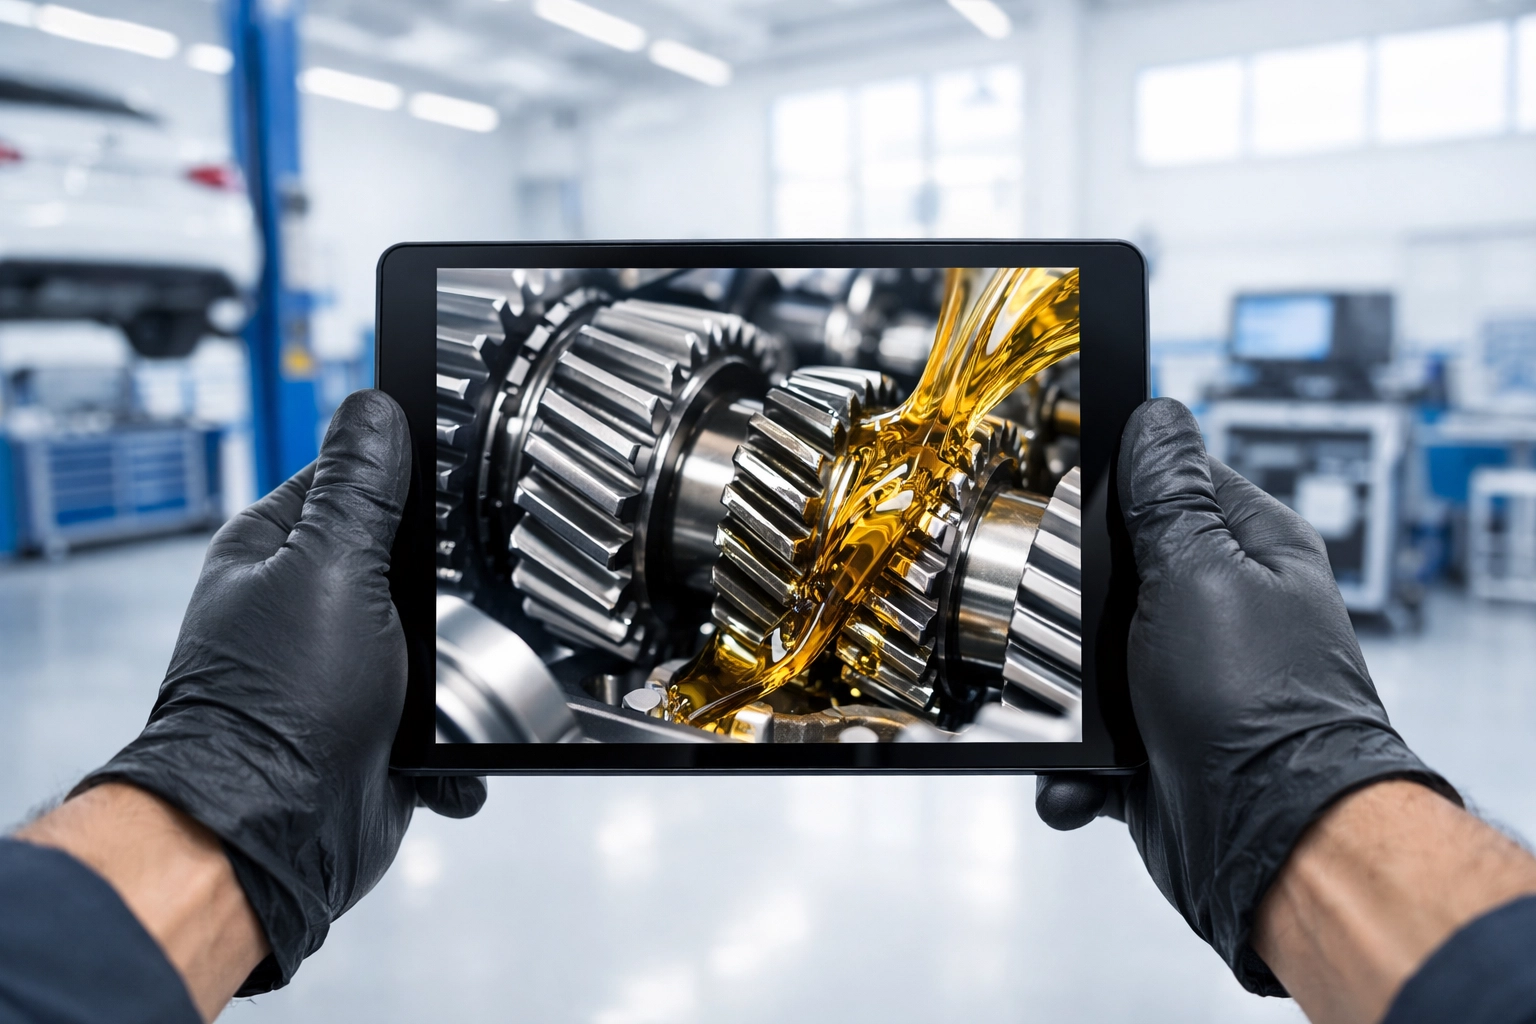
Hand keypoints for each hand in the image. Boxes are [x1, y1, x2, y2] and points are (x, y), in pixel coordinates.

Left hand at [77, 390, 485, 992]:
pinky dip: (456, 740)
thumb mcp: (330, 569)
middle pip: (410, 563)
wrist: (273, 836)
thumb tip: (371, 407)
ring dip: (462, 669)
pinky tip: (447, 743)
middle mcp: (309, 606)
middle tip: (472, 589)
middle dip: (452, 584)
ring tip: (457, 679)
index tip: (461, 471)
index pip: (354, 479)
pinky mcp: (381, 733)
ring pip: (438, 642)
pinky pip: (445, 720)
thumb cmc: (274, 705)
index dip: (408, 472)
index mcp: (279, 550)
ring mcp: (346, 671)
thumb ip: (360, 489)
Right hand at [1036, 398, 1454, 992]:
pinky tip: (1085, 774)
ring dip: (1063, 699)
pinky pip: (1085, 743)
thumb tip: (1158, 418)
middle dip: (1070, 607)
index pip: (1174, 483)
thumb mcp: (1199, 574)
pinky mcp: (1154, 750)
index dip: (1114, 486)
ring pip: (1086, 664)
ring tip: (1072, 713)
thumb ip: (1167, 498)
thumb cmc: (1261, 710)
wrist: (1274, 848)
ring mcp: (1185, 684)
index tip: (1065, 500)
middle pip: (1113, 576)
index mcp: (1251, 552)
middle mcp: (1221, 613)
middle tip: (1062, 620)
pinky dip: (1074, 765)